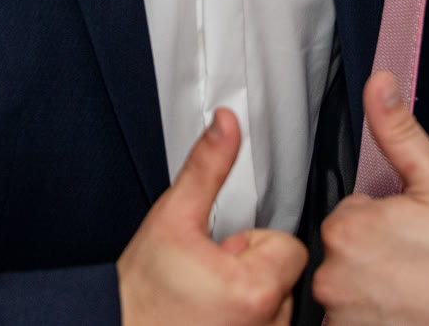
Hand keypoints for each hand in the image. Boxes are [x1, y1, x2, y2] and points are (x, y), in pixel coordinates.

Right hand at [119, 108, 306, 325]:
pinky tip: (212, 317)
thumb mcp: (172, 219)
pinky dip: (247, 320)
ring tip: (208, 299)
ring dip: (250, 297)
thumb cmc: (141, 293)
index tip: (220, 252)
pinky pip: (265, 325)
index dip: (251, 243)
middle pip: (284, 275)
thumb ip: (207, 167)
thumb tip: (226, 123)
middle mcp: (267, 325)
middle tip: (209, 275)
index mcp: (255, 289)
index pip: (288, 247)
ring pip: (276, 303)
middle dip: (251, 268)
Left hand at [315, 74, 428, 325]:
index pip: (348, 214)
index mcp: (346, 229)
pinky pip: (349, 321)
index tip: (411, 231)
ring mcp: (341, 316)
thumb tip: (378, 83)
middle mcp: (333, 277)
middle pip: (343, 252)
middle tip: (416, 258)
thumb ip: (397, 130)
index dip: (382, 219)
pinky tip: (406, 307)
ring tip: (414, 285)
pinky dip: (372, 315)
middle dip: (373, 252)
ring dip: (371, 286)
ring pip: (347, 288)